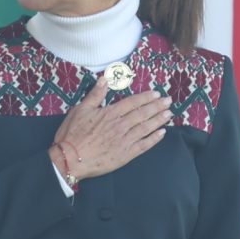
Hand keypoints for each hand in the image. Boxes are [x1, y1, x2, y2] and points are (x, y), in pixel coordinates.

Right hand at [49, 74, 169, 184]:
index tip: (157, 94)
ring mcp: (124, 140)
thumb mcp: (80, 109)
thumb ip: (95, 95)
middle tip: (169, 102)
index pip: (133, 103)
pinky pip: (144, 145)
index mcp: (110, 113)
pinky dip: (154, 139)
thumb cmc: (72, 134)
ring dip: (158, 120)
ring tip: (169, 114)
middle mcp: (121, 125)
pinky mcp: (125, 155)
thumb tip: (104, 79)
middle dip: (157, 107)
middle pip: (143, 114)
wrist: (70, 159)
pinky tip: (162, 133)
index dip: (146, 98)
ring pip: (146, 128)